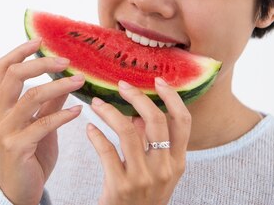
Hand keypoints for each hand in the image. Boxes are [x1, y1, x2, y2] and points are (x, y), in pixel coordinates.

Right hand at [0, 39, 84, 204]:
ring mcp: (5, 131)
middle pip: (14, 76)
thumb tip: (66, 78)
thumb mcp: (39, 124)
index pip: (2, 68)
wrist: (18, 192)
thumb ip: (49, 102)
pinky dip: (63, 114)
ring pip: (31, 97)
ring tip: (80, 81)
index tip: (41, 40)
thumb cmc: (29, 156)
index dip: (20, 51)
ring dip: (59, 85)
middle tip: (66, 60)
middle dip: (41, 63)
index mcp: (0, 105)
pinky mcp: (17, 147)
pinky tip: (79, 110)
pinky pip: (42, 124)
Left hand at [86, 77, 190, 204]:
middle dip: (137, 97)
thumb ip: (151, 143)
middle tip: (121, 85)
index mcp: (177, 162)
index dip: (172, 97)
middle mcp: (164, 169)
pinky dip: (96, 135)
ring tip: (97, 103)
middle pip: (156, 120)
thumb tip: (139, 112)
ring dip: (109, 112)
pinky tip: (90, 128)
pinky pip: (106, 151)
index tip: (158, 81)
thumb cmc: (143, 198)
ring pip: (128, 131)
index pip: (183, 121)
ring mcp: (143, 178)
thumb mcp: (157, 172)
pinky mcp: (120, 186)